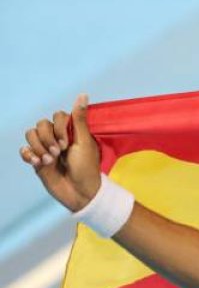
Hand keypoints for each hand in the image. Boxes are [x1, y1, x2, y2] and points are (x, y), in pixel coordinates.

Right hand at [19, 94, 101, 212]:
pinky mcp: (37, 161)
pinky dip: (28, 155)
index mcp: (71, 132)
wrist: (80, 193)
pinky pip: (24, 150)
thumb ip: (80, 119)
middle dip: (48, 138)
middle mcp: (58, 137)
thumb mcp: (84, 142)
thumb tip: (82, 94)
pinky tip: (38, 163)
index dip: (60, 127)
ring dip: (39, 147)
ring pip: (30, 135)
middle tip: (59, 152)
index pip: (57, 116)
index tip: (67, 142)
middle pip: (41, 124)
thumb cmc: (87, 168)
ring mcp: (46, 148)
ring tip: (50, 160)